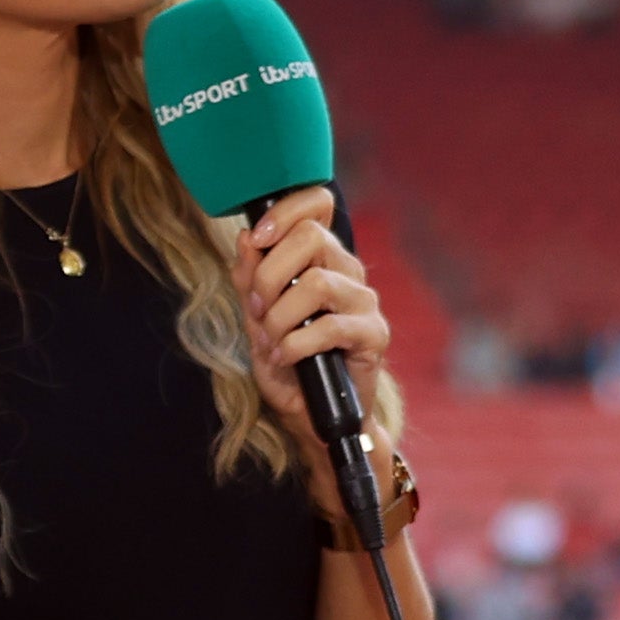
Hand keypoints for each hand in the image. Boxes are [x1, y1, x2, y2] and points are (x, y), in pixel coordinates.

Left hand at [230, 184, 394, 458]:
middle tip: (257, 308)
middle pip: (311, 237)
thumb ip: (249, 278)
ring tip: (273, 340)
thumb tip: (245, 239)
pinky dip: (296, 344)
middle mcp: (348, 272)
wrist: (316, 414)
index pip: (317, 205)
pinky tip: (287, 358)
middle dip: (268, 274)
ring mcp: (364, 303)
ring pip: (317, 282)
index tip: (256, 239)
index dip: (285, 211)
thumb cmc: (290, 362)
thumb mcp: (256, 317)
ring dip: (280, 315)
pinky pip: (330, 327)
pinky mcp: (374, 336)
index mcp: (322, 258)